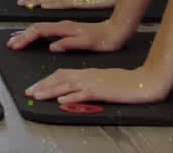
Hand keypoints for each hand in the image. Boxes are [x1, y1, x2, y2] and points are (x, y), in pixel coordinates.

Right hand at [6, 19, 130, 52]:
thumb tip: (52, 47)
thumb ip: (69, 44)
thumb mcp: (87, 43)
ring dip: (27, 32)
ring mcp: (64, 25)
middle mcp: (62, 24)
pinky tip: (34, 34)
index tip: (15, 46)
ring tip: (16, 39)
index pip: (39, 31)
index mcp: (64, 28)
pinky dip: (36, 31)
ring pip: (40, 26)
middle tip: (10, 44)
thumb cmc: (103, 39)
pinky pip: (47, 28)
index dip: (26, 38)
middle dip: (22, 36)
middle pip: (36, 27)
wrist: (116, 30)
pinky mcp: (67, 28)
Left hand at [24, 66, 169, 104]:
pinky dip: (71, 97)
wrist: (144, 81)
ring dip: (50, 91)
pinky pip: (83, 94)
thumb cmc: (124, 82)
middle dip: (42, 85)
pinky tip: (62, 100)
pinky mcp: (102, 91)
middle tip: (29, 91)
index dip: (46, 80)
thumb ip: (87, 83)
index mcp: (86, 72)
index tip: (34, 86)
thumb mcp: (102, 80)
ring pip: (67, 85)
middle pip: (59, 78)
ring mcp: (94, 82)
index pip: (61, 74)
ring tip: (37, 95)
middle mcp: (87, 75)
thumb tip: (70, 92)